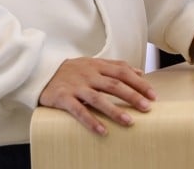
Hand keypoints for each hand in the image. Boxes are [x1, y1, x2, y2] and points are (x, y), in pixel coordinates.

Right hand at [38, 57, 156, 135]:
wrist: (41, 72)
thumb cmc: (72, 70)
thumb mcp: (94, 63)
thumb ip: (116, 67)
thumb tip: (140, 72)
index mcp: (98, 65)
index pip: (123, 72)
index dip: (139, 83)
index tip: (153, 95)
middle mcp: (89, 74)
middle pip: (114, 84)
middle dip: (133, 96)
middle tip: (148, 107)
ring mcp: (76, 86)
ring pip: (98, 98)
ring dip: (115, 110)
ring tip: (130, 121)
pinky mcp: (63, 98)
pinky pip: (78, 111)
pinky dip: (91, 121)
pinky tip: (102, 131)